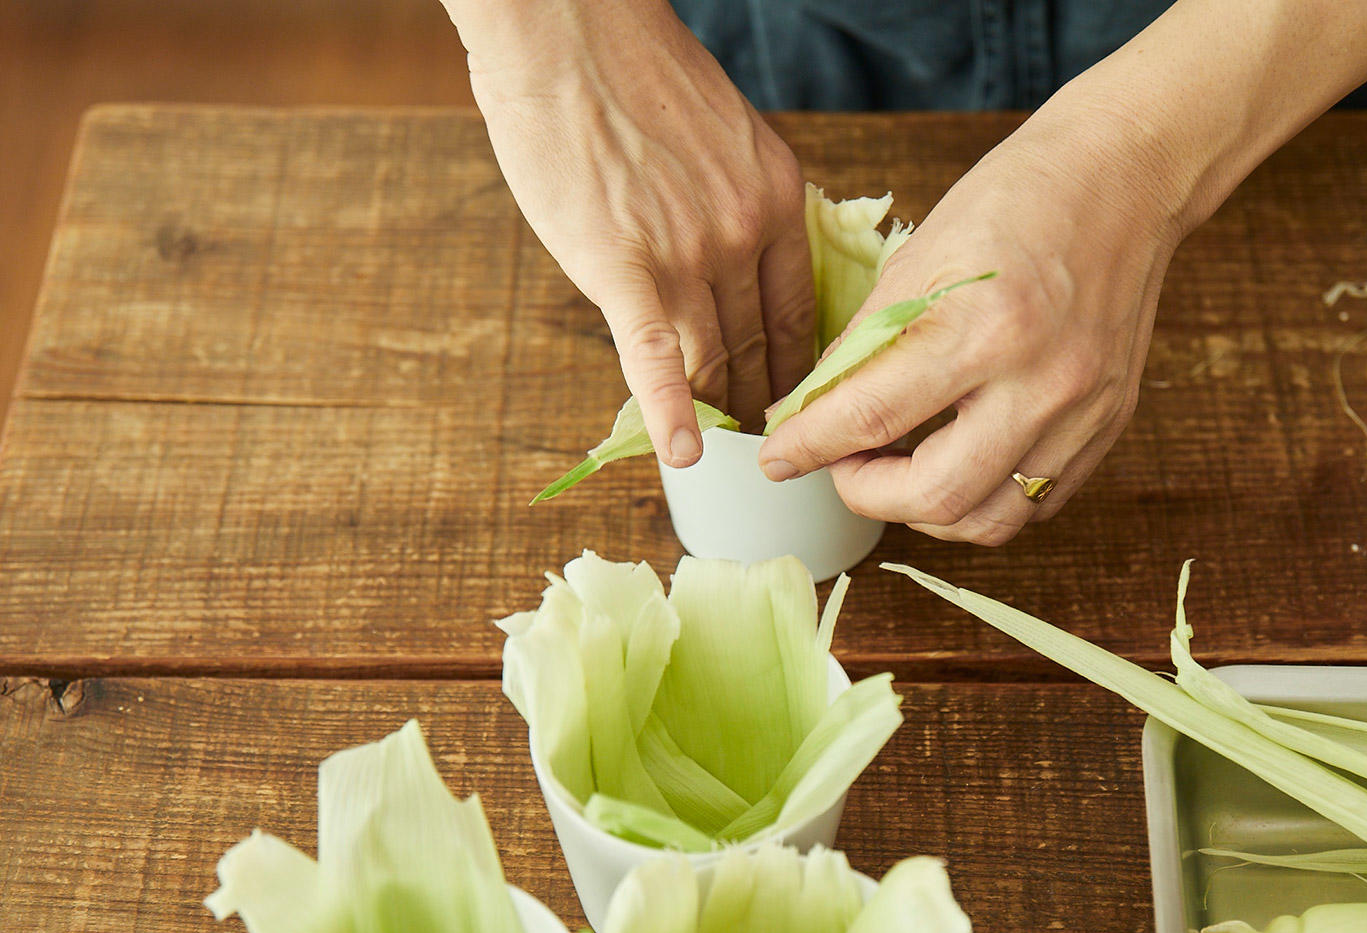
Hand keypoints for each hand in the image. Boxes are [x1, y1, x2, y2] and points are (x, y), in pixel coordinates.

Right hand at [445, 0, 815, 463]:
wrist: (569, 29)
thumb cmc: (637, 74)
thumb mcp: (724, 141)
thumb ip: (738, 206)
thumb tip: (731, 262)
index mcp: (779, 201)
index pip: (797, 313)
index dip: (796, 371)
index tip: (792, 405)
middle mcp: (744, 234)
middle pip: (759, 347)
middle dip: (762, 405)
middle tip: (764, 451)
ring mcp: (687, 254)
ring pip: (715, 358)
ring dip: (723, 414)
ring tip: (728, 456)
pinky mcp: (623, 266)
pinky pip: (654, 354)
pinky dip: (670, 411)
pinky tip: (684, 454)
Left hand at [757, 109, 1184, 544]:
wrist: (1124, 179)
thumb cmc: (1016, 202)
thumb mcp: (919, 257)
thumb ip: (865, 344)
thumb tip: (810, 411)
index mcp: (986, 327)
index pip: (872, 417)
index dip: (810, 447)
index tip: (778, 457)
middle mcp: (1041, 383)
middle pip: (934, 497)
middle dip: (866, 493)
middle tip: (842, 463)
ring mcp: (1082, 413)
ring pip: (986, 521)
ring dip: (925, 511)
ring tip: (897, 470)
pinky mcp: (1106, 427)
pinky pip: (1031, 504)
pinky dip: (980, 501)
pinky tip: (954, 464)